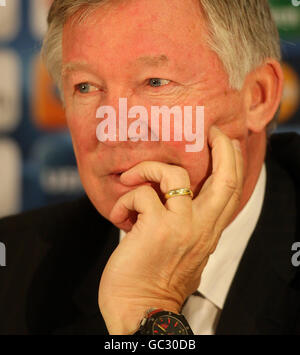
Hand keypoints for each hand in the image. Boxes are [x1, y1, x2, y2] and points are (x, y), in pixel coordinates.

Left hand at [98, 126, 243, 333]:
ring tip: (131, 182)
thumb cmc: (157, 280)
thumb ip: (190, 225)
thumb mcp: (187, 251)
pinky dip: (126, 199)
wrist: (141, 312)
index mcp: (209, 231)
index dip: (231, 160)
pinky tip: (120, 216)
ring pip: (174, 175)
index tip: (224, 140)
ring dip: (147, 170)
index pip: (232, 190)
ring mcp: (180, 226)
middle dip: (220, 148)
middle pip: (224, 177)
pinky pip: (141, 194)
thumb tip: (175, 199)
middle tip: (207, 132)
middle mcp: (201, 226)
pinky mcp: (155, 228)